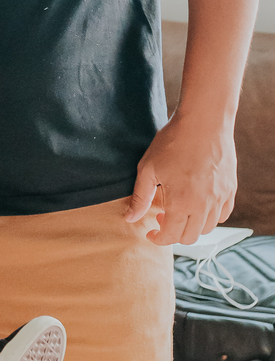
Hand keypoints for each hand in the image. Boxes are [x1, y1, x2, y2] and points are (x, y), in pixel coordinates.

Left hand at [126, 112, 236, 245]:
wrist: (203, 122)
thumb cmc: (173, 142)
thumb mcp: (148, 169)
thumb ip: (140, 198)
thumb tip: (130, 219)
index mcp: (181, 203)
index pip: (171, 236)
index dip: (158, 239)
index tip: (150, 233)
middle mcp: (204, 205)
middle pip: (190, 237)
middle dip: (173, 234)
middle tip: (161, 218)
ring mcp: (220, 198)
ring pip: (208, 228)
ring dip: (192, 226)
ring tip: (179, 210)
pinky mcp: (230, 189)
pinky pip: (223, 214)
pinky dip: (210, 217)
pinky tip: (198, 204)